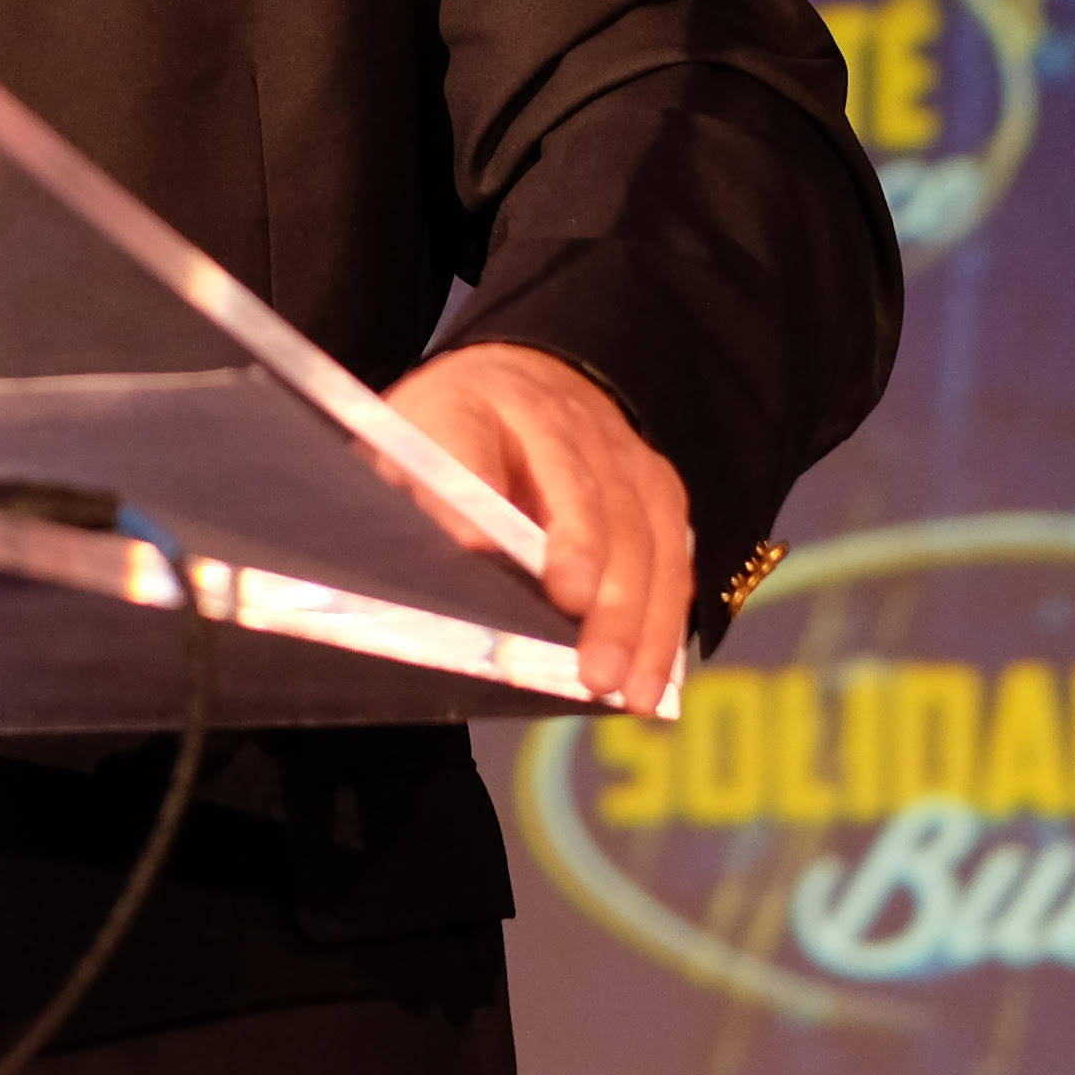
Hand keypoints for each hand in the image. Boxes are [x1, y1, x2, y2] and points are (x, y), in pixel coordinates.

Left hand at [377, 341, 695, 712]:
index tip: (508, 563)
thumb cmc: (448, 438)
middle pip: (587, 500)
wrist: (517, 382)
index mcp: (472, 404)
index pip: (470, 446)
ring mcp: (621, 451)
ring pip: (644, 535)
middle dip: (598, 587)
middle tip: (593, 666)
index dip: (485, 500)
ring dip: (641, 619)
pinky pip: (674, 555)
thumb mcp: (401, 456)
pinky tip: (655, 676)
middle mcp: (561, 420)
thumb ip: (417, 503)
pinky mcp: (658, 487)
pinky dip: (666, 619)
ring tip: (631, 691)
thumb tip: (455, 566)